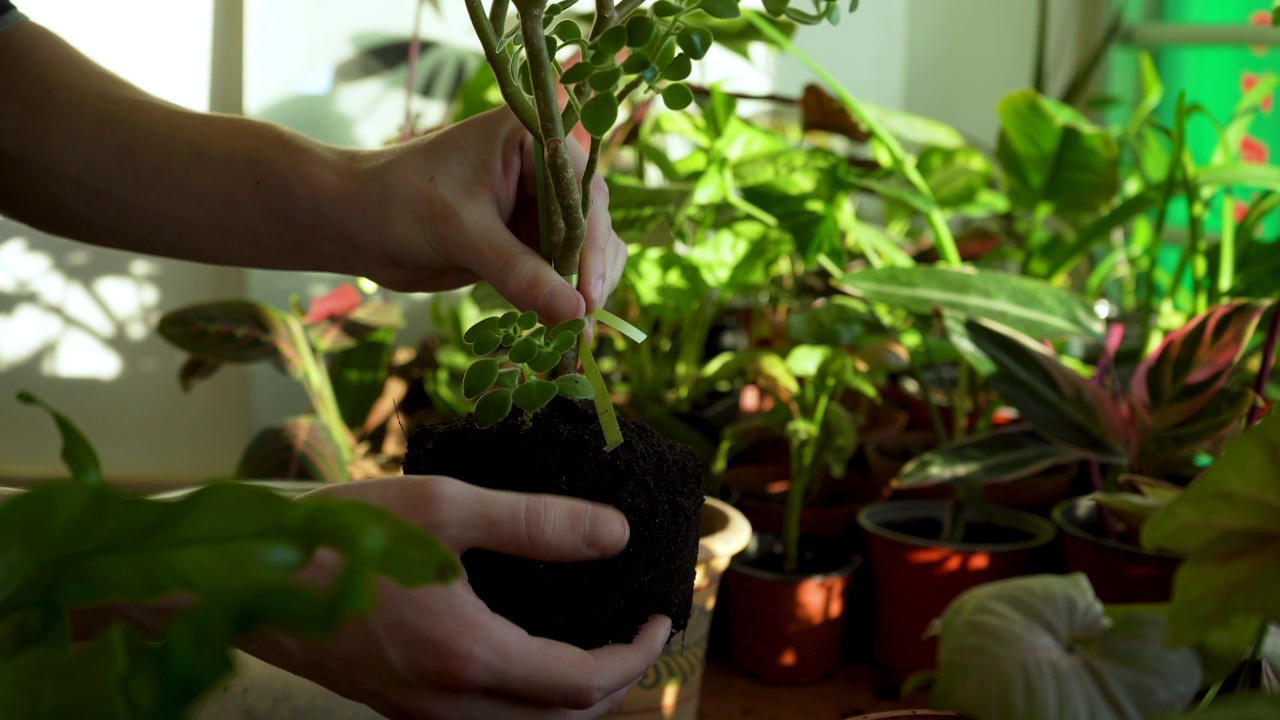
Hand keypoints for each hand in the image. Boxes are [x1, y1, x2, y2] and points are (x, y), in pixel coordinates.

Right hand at [239, 475, 669, 719]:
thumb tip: (614, 533)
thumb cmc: (340, 534)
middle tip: (635, 634)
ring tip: (598, 648)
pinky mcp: (402, 707)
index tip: (657, 616)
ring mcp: (422, 714)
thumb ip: (536, 523)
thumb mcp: (444, 507)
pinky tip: (532, 657)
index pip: (583, 684)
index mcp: (469, 657)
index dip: (634, 655)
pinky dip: (531, 703)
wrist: (248, 577)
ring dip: (574, 701)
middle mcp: (449, 704)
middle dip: (614, 685)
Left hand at [352, 108, 626, 325]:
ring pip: (582, 253)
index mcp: (532, 139)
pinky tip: (559, 331)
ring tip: (573, 336)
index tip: (589, 295)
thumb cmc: (397, 201)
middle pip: (593, 225)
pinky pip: (557, 273)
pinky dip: (561, 301)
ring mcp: (535, 208)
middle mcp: (543, 170)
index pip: (582, 194)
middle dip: (591, 274)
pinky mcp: (524, 242)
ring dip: (581, 292)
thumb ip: (519, 272)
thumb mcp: (460, 232)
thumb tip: (576, 313)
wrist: (352, 222)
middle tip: (584, 323)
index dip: (593, 246)